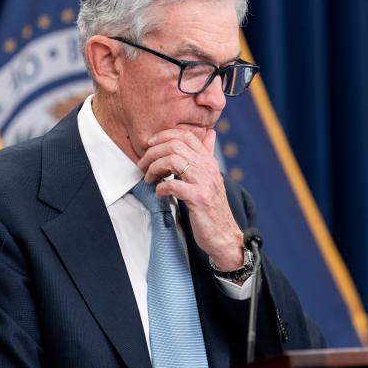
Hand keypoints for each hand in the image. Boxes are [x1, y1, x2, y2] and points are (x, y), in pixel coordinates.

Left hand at [137, 128, 244, 270]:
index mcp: (208, 161)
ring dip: (154, 168)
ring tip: (149, 178)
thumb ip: (207, 155)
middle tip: (142, 165)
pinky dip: (161, 188)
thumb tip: (210, 133)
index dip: (164, 136)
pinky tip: (159, 194)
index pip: (186, 135)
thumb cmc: (212, 207)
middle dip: (152, 153)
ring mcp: (204, 182)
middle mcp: (208, 167)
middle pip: (174, 145)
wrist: (224, 235)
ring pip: (172, 161)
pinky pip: (173, 185)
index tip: (150, 145)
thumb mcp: (211, 176)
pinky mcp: (199, 198)